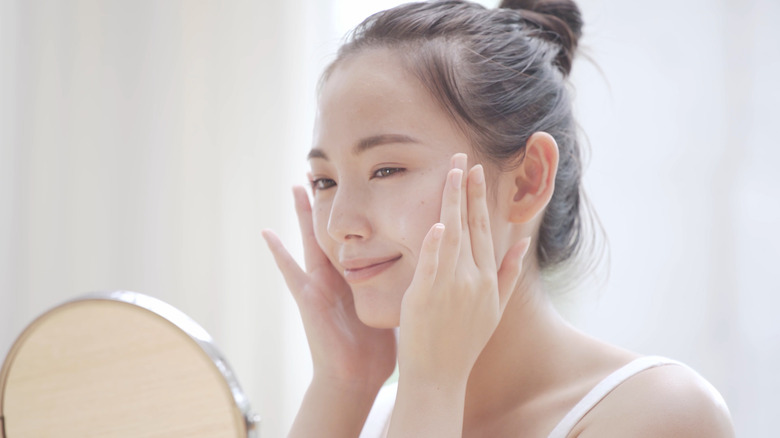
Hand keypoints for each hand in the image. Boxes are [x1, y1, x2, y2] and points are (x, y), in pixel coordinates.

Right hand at [262, 186, 396, 390]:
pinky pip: (290, 272)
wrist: (354, 378)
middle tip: (331, 171)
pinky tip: (266, 232)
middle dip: (334, 203)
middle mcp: (338, 276)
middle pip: (337, 230)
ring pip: (312, 241)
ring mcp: (320, 285)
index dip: (366, 212)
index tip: (375, 182)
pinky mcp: (308, 299)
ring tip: (298, 185)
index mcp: (359, 277)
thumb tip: (434, 272)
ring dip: (304, 215)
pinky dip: (278, 253)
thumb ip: (404, 288)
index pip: (363, 236)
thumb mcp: (393, 308)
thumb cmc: (375, 348)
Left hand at [398, 154, 529, 383]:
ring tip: (450, 173)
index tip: (475, 172)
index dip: (479, 199)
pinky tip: (438, 224)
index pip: (484, 229)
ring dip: (451, 203)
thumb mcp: (494, 308)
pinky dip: (436, 245)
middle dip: (466, 190)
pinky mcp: (426, 297)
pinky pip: (432, 266)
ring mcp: (450, 287)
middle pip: (470, 226)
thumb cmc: (464, 342)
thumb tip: (521, 243)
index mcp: (487, 278)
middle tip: (462, 158)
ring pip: (452, 237)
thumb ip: (507, 274)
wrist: (439, 375)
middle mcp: (472, 278)